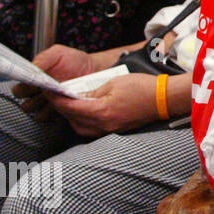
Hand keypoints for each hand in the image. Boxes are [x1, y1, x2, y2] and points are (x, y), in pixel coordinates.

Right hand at [12, 44, 98, 121]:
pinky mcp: (58, 110)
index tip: (34, 83)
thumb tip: (31, 66)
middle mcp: (38, 92)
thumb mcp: (58, 53)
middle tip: (44, 89)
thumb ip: (44, 58)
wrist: (95, 70)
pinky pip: (45, 116)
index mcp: (35, 78)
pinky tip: (59, 103)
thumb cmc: (75, 61)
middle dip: (31, 97)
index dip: (23, 87)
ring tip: (53, 96)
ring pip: (32, 110)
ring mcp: (47, 102)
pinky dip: (49, 112)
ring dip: (39, 105)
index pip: (18, 87)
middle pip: (23, 100)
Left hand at [45, 73, 160, 138]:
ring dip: (71, 116)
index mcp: (101, 111)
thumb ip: (92, 92)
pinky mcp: (115, 130)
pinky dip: (83, 121)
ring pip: (79, 127)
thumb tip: (75, 96)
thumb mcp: (113, 83)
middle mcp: (103, 125)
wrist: (165, 99)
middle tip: (55, 95)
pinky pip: (91, 130)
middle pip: (72, 119)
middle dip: (61, 107)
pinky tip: (84, 112)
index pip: (70, 107)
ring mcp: (110, 129)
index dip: (56, 98)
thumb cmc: (143, 88)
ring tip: (69, 103)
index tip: (48, 90)